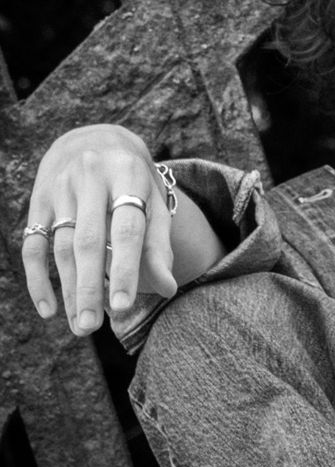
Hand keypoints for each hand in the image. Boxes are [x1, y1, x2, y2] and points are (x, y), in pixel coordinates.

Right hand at [22, 124, 177, 335]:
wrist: (95, 139)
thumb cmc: (134, 180)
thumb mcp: (155, 201)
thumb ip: (159, 244)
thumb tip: (169, 289)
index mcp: (128, 175)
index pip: (127, 230)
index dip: (125, 268)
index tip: (123, 305)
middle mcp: (91, 177)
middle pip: (89, 241)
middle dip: (89, 287)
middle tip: (91, 327)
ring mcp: (60, 187)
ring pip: (61, 246)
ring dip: (68, 289)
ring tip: (80, 325)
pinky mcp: (38, 200)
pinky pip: (33, 244)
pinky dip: (38, 279)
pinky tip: (49, 309)